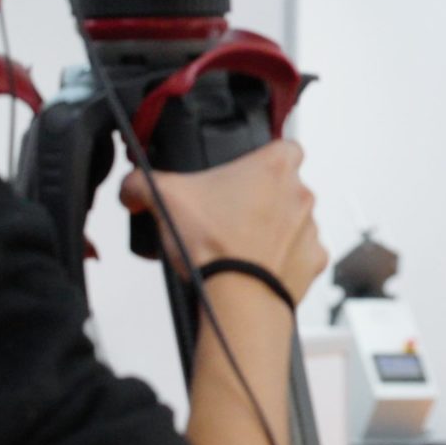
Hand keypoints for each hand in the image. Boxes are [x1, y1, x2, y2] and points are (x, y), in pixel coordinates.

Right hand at [119, 139, 327, 305]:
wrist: (237, 298)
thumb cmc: (211, 245)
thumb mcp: (162, 198)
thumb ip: (141, 182)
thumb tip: (131, 188)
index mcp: (275, 166)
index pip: (285, 146)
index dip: (264, 158)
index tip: (243, 173)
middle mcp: (301, 192)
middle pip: (284, 186)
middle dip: (260, 197)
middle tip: (228, 215)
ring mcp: (311, 227)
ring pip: (292, 220)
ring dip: (272, 228)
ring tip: (238, 244)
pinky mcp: (314, 260)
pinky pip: (300, 253)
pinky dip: (282, 259)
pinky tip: (256, 265)